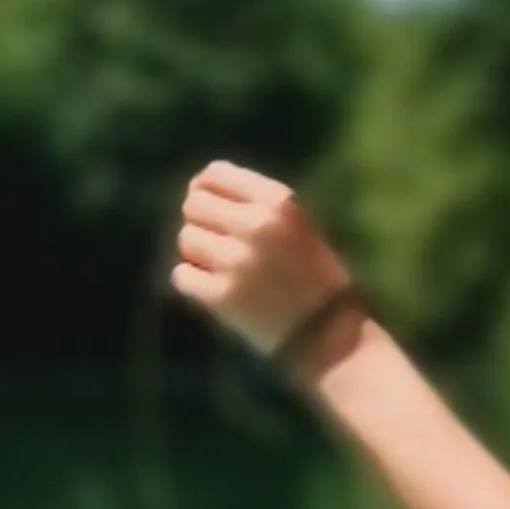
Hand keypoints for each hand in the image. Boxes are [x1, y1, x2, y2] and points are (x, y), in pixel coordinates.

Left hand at [171, 160, 351, 357]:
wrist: (328, 334)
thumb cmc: (312, 274)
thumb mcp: (296, 223)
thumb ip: (252, 201)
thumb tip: (196, 187)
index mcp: (279, 202)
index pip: (214, 174)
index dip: (203, 189)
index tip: (211, 208)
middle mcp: (256, 226)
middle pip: (193, 205)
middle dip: (201, 222)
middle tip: (218, 244)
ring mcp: (237, 261)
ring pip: (185, 239)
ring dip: (197, 253)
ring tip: (222, 269)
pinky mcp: (221, 296)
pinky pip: (181, 275)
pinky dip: (193, 282)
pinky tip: (216, 289)